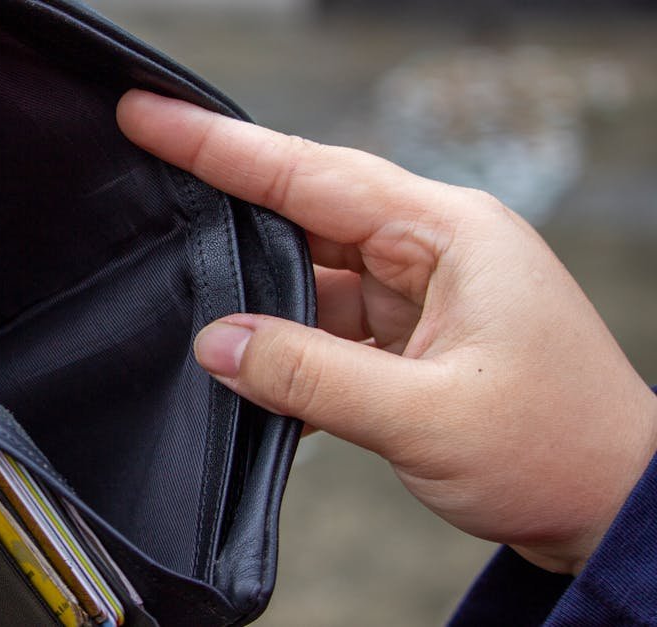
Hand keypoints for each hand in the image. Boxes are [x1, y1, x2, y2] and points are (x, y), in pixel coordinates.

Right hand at [118, 90, 656, 574]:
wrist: (613, 507)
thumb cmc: (558, 449)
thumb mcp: (425, 416)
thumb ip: (308, 376)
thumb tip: (215, 344)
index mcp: (450, 233)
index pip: (310, 173)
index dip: (219, 145)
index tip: (150, 116)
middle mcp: (433, 249)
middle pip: (303, 213)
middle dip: (225, 208)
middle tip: (144, 188)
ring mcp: (422, 293)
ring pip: (310, 275)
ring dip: (259, 303)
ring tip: (196, 316)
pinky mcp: (410, 337)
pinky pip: (327, 326)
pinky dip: (288, 348)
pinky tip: (253, 373)